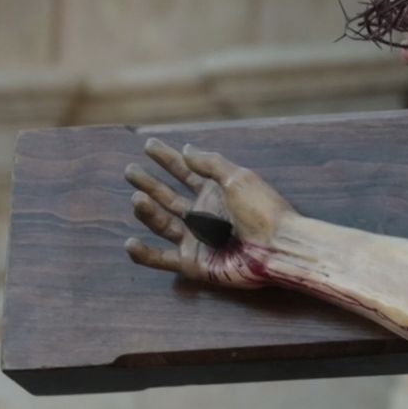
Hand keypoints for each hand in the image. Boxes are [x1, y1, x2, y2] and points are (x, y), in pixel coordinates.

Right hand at [124, 139, 297, 288]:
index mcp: (215, 193)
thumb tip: (186, 149)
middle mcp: (203, 215)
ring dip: (147, 212)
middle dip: (149, 184)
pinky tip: (130, 243)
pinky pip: (162, 259)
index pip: (185, 172)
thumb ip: (210, 164)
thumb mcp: (238, 178)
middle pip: (168, 196)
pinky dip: (145, 254)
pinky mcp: (193, 263)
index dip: (167, 158)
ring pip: (162, 223)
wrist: (277, 247)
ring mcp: (196, 239)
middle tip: (129, 171)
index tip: (148, 145)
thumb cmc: (264, 210)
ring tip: (137, 199)